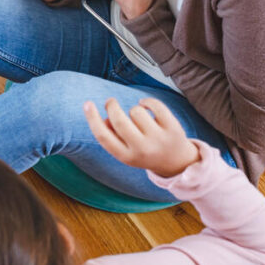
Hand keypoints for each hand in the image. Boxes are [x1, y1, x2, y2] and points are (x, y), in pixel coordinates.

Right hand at [84, 97, 201, 177]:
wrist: (176, 162)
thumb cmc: (143, 151)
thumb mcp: (125, 150)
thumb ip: (112, 136)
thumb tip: (104, 118)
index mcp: (126, 156)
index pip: (103, 136)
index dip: (92, 118)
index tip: (87, 103)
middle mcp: (143, 149)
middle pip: (119, 120)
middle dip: (111, 106)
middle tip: (110, 102)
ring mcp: (159, 139)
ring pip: (136, 110)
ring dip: (134, 109)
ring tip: (139, 117)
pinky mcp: (173, 128)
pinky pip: (155, 105)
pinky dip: (147, 101)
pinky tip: (146, 105)